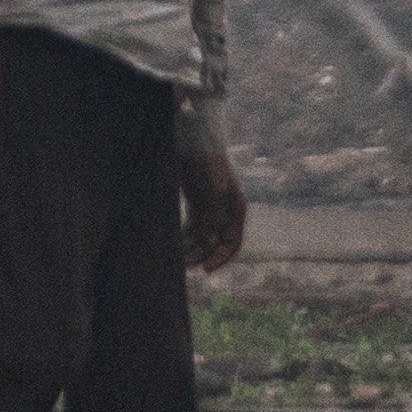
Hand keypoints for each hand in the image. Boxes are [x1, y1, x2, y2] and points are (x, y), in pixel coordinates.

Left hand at [178, 150, 246, 272]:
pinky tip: (176, 247)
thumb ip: (215, 212)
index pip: (232, 242)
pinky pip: (193, 230)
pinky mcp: (197, 208)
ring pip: (203, 239)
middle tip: (185, 266)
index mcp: (236, 209)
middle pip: (216, 244)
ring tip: (178, 260)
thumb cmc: (208, 162)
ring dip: (192, 250)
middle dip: (202, 256)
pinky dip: (186, 239)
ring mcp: (212, 211)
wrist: (195, 143)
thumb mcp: (214, 186)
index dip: (220, 257)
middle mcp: (226, 213)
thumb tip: (215, 237)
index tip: (206, 269)